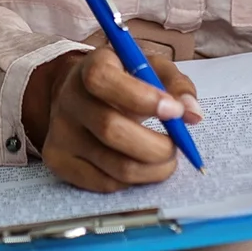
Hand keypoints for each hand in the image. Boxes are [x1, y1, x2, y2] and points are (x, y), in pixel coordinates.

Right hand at [20, 47, 201, 192]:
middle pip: (111, 129)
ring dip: (151, 171)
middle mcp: (69, 98)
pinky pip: (104, 183)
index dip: (142, 98)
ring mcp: (60, 132)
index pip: (104, 81)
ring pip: (113, 165)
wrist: (81, 94)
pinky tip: (141, 167)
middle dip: (156, 146)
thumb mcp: (151, 69)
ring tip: (165, 161)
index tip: (175, 111)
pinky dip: (132, 181)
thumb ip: (176, 85)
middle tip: (176, 148)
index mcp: (91, 67)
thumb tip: (192, 114)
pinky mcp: (59, 160)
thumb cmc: (124, 80)